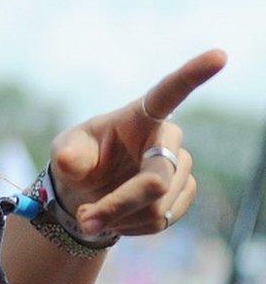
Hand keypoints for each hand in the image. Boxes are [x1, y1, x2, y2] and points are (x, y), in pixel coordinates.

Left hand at [50, 50, 224, 237]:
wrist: (87, 191)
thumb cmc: (78, 159)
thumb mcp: (65, 151)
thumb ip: (66, 155)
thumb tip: (69, 164)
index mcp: (140, 116)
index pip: (169, 93)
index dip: (194, 75)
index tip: (219, 55)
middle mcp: (167, 139)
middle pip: (155, 181)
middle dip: (118, 205)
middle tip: (86, 219)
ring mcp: (180, 167)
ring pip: (156, 207)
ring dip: (119, 219)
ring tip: (95, 214)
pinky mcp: (183, 193)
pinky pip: (160, 221)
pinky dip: (130, 227)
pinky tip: (117, 219)